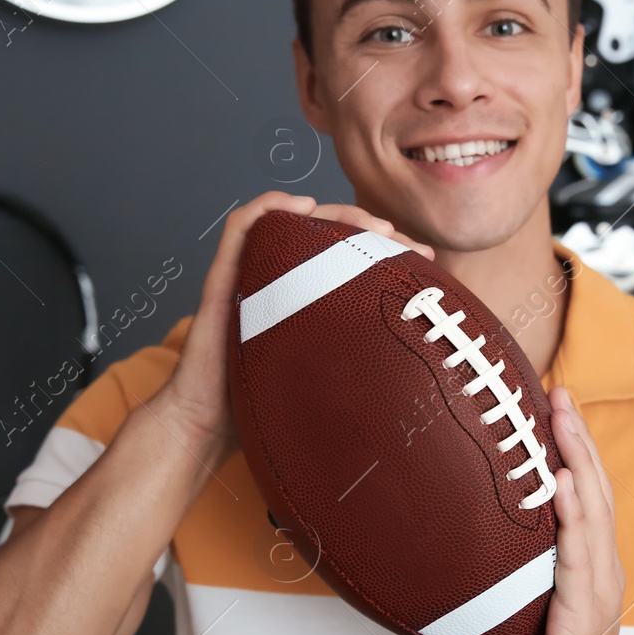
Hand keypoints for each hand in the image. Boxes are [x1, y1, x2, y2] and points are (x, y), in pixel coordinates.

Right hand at [151, 191, 434, 462]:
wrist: (208, 428)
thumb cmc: (263, 410)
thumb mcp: (329, 383)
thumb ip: (361, 369)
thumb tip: (421, 379)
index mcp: (308, 302)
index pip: (353, 259)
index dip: (390, 253)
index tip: (425, 263)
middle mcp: (281, 281)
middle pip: (329, 234)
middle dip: (371, 229)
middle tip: (405, 243)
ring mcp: (252, 275)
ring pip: (293, 221)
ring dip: (332, 213)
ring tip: (369, 224)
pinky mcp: (223, 277)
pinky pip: (242, 227)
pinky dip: (269, 206)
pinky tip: (300, 206)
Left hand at [487, 386, 625, 634]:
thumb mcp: (518, 609)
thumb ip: (500, 572)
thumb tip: (446, 536)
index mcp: (588, 565)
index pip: (586, 496)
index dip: (575, 450)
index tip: (556, 407)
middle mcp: (600, 569)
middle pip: (595, 491)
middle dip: (578, 439)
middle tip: (560, 393)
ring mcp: (598, 590)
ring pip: (593, 513)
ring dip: (579, 462)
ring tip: (563, 421)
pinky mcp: (585, 615)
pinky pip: (580, 558)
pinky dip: (575, 518)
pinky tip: (565, 486)